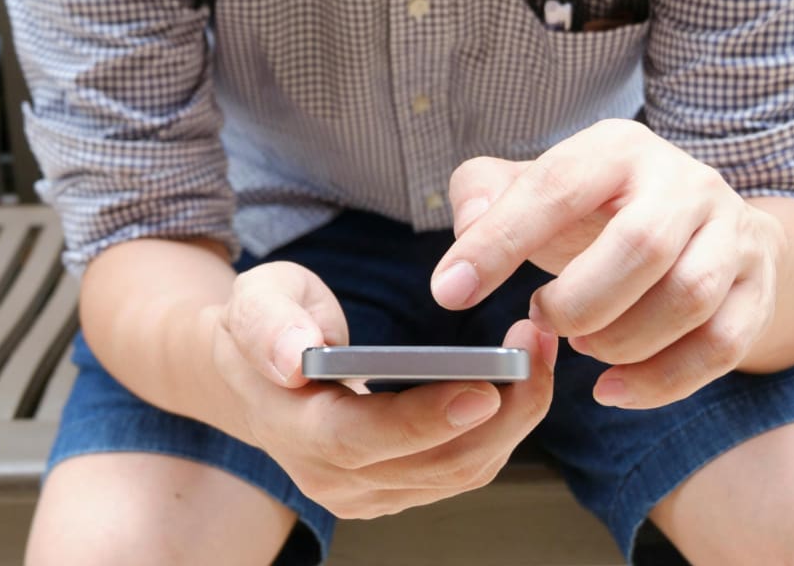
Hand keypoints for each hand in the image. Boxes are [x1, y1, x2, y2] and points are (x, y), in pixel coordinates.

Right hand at [207, 261, 557, 518]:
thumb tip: (294, 357)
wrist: (257, 377)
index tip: (485, 389)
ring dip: (515, 418)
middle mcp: (333, 478)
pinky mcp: (400, 488)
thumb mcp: (254, 301)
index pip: (362, 439)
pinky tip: (523, 379)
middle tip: (536, 345)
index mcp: (294, 430)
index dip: (424, 421)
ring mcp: (369, 492)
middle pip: (433, 464)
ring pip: (461, 471)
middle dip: (502, 410)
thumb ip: (268, 324)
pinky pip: (464, 468)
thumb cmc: (265, 328)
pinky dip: (503, 427)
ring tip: (539, 351)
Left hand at [431, 119, 787, 409]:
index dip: (499, 242)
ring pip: (688, 298)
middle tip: (541, 319)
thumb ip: (483, 194)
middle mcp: (684, 182)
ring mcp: (731, 233)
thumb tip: (467, 230)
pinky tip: (613, 389)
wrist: (699, 223)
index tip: (450, 292)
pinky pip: (722, 345)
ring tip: (582, 343)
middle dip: (578, 301)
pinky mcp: (757, 287)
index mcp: (616, 149)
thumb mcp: (535, 186)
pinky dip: (662, 381)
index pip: (555, 189)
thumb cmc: (595, 210)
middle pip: (640, 246)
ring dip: (621, 340)